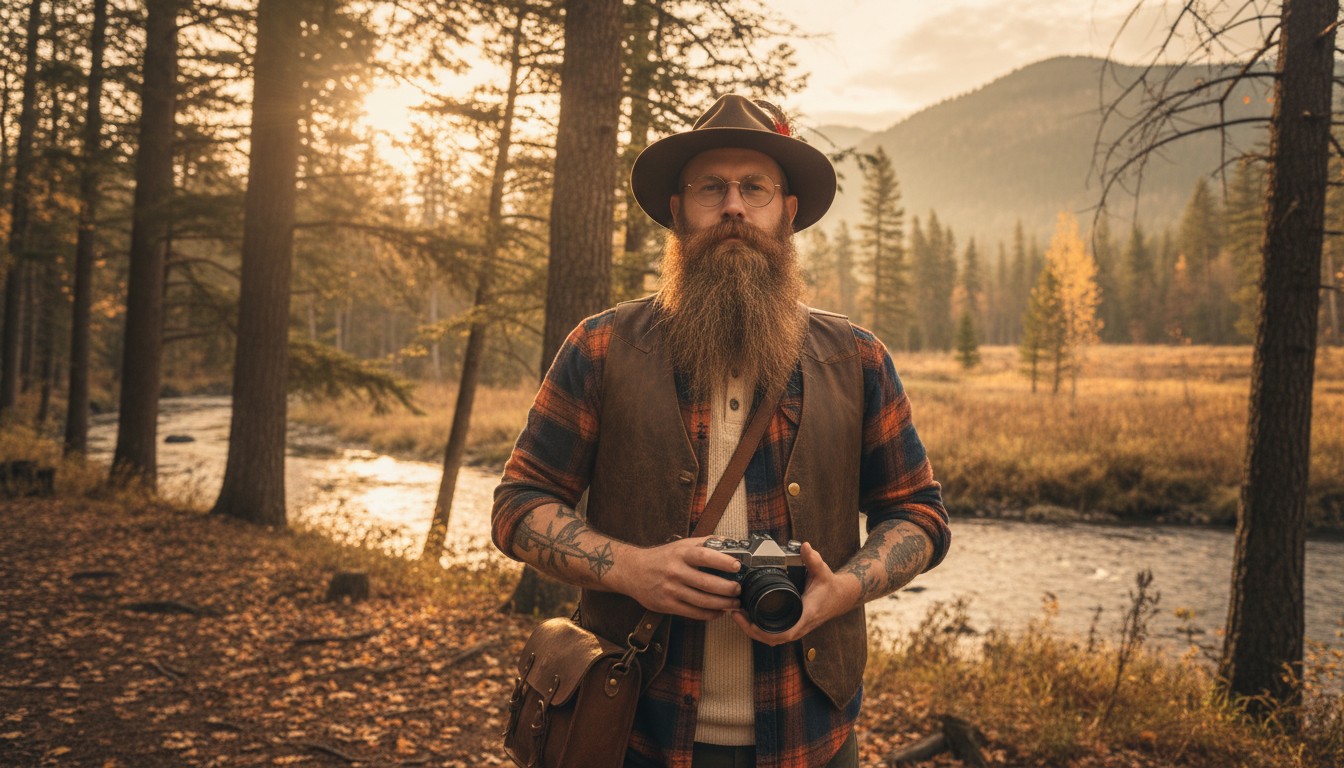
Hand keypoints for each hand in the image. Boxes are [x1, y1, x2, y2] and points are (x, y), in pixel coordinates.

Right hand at [611, 536, 744, 620]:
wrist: (633, 571)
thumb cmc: (662, 557)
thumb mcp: (681, 545)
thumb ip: (705, 543)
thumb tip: (730, 543)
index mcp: (680, 554)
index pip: (704, 556)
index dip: (723, 562)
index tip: (737, 566)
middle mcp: (676, 571)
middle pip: (707, 583)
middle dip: (728, 589)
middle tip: (739, 590)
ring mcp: (671, 590)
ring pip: (703, 601)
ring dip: (723, 604)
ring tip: (734, 603)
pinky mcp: (667, 605)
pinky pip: (694, 613)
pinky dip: (710, 614)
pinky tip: (719, 611)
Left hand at [729, 542, 861, 646]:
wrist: (840, 597)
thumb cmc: (829, 586)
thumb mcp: (822, 571)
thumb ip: (813, 559)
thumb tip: (805, 546)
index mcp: (805, 615)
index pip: (782, 633)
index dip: (762, 631)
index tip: (747, 619)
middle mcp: (799, 626)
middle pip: (770, 640)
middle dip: (750, 630)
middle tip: (735, 613)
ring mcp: (796, 628)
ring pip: (770, 640)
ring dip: (752, 631)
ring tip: (738, 615)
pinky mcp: (793, 626)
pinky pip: (773, 635)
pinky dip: (760, 630)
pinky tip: (749, 619)